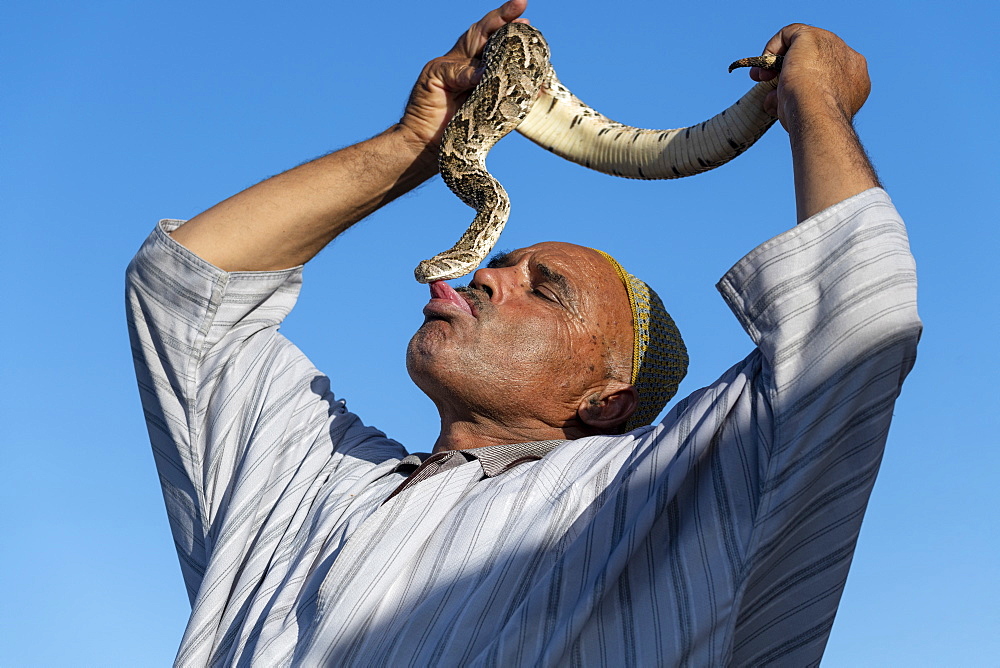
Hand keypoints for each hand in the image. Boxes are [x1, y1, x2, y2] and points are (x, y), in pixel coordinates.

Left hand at [399, 0, 528, 150]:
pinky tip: (537, 85)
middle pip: (503, 45)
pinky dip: (527, 91)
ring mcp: (490, 89)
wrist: (424, 141)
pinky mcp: (496, 109)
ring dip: (525, 60)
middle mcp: (480, 69)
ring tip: (537, 50)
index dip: (502, 16)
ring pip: (512, 69)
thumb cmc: (425, 105)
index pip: (485, 30)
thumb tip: (485, 72)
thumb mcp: (434, 78)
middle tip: (530, 27)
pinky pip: (515, 97)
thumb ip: (458, 71)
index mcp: (463, 56)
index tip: (520, 4)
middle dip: (518, 33)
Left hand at [748, 24, 869, 131]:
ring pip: (802, 47)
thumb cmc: (815, 124)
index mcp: (856, 81)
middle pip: (815, 61)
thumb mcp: (810, 116)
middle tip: (770, 90)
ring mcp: (832, 45)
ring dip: (778, 63)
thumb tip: (773, 102)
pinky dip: (772, 47)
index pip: (828, 76)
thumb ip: (798, 103)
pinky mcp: (812, 37)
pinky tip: (762, 66)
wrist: (818, 115)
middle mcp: (848, 59)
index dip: (806, 85)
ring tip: (762, 81)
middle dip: (791, 73)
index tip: (787, 98)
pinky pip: (789, 34)